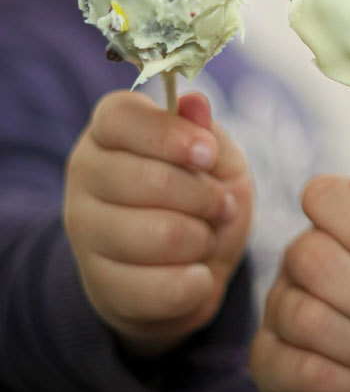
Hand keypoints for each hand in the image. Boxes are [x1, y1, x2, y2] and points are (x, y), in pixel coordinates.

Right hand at [65, 90, 252, 356]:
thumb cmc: (198, 196)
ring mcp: (84, 230)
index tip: (208, 154)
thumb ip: (206, 132)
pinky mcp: (98, 284)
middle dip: (205, 197)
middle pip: (149, 180)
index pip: (121, 117)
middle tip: (224, 205)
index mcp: (109, 128)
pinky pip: (158, 288)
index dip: (170, 135)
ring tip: (206, 238)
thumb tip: (194, 103)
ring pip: (158, 235)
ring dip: (202, 240)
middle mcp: (85, 172)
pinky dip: (195, 283)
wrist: (182, 265)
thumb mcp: (216, 158)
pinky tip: (198, 275)